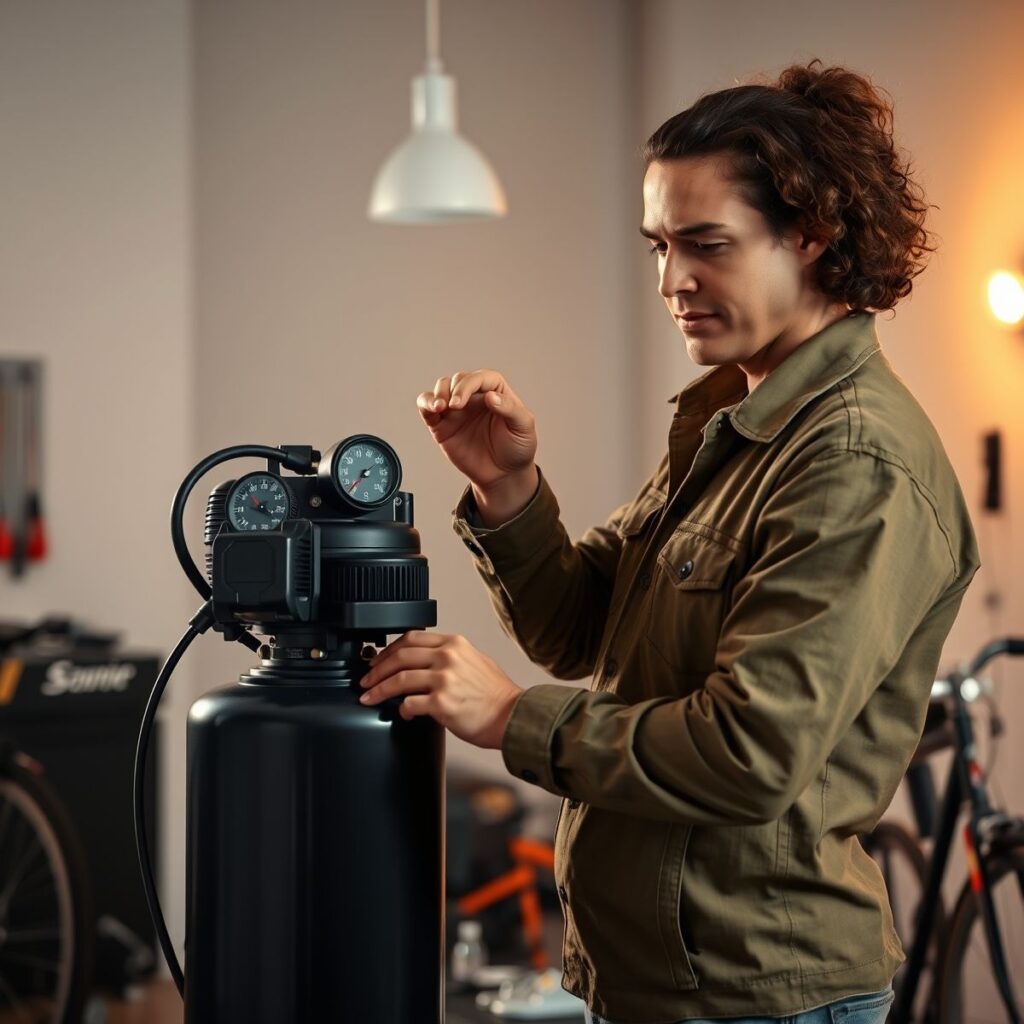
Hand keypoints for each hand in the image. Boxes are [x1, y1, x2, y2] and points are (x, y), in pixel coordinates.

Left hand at [358, 631, 523, 749]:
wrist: (512, 715)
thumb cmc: (496, 694)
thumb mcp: (475, 660)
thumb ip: (450, 656)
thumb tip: (424, 662)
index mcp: (454, 644)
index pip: (410, 638)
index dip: (388, 650)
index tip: (378, 661)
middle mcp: (448, 657)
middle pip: (399, 656)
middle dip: (376, 670)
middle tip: (366, 680)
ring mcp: (444, 679)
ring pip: (399, 679)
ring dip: (379, 690)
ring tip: (369, 697)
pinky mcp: (441, 702)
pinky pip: (409, 704)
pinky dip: (400, 709)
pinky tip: (401, 714)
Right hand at [416, 369, 537, 492]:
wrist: (503, 475)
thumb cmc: (517, 448)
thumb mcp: (523, 427)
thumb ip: (510, 409)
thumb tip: (490, 396)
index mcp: (496, 392)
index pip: (480, 378)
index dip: (469, 384)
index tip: (463, 401)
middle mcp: (475, 397)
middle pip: (458, 379)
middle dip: (454, 389)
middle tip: (456, 407)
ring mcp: (457, 410)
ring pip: (441, 387)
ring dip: (438, 393)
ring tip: (440, 407)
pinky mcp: (442, 425)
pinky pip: (427, 407)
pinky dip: (425, 403)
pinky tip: (433, 409)